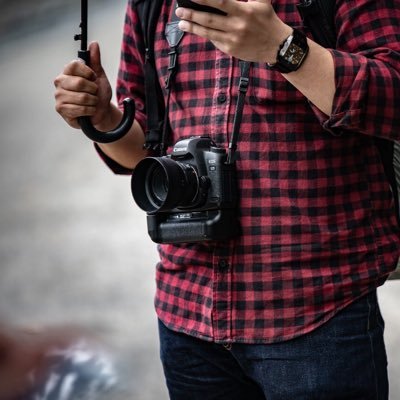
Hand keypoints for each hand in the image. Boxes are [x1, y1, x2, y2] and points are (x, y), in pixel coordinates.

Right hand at [54, 42, 112, 128]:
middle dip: (93, 90)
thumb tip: (94, 43)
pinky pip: (80, 109)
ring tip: (91, 102)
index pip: (74, 65)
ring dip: (93, 102)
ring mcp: (59, 95)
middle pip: (80, 83)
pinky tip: (89, 111)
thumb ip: (95, 61)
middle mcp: (60, 81)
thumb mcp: (100, 76)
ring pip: (82, 97)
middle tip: (93, 93)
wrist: (101, 112)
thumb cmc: (98, 94)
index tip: (94, 78)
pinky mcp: (60, 109)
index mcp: (68, 72)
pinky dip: (90, 110)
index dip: (88, 73)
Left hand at [176, 0, 291, 62]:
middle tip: (179, 11)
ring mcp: (233, 39)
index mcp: (244, 11)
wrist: (277, 46)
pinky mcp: (231, 49)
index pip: (220, 2)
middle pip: (209, 19)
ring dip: (193, 27)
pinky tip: (196, 30)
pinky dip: (205, 35)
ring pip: (208, 32)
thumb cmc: (268, 20)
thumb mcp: (262, 1)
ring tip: (181, 23)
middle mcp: (237, 26)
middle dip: (192, 14)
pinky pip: (214, 41)